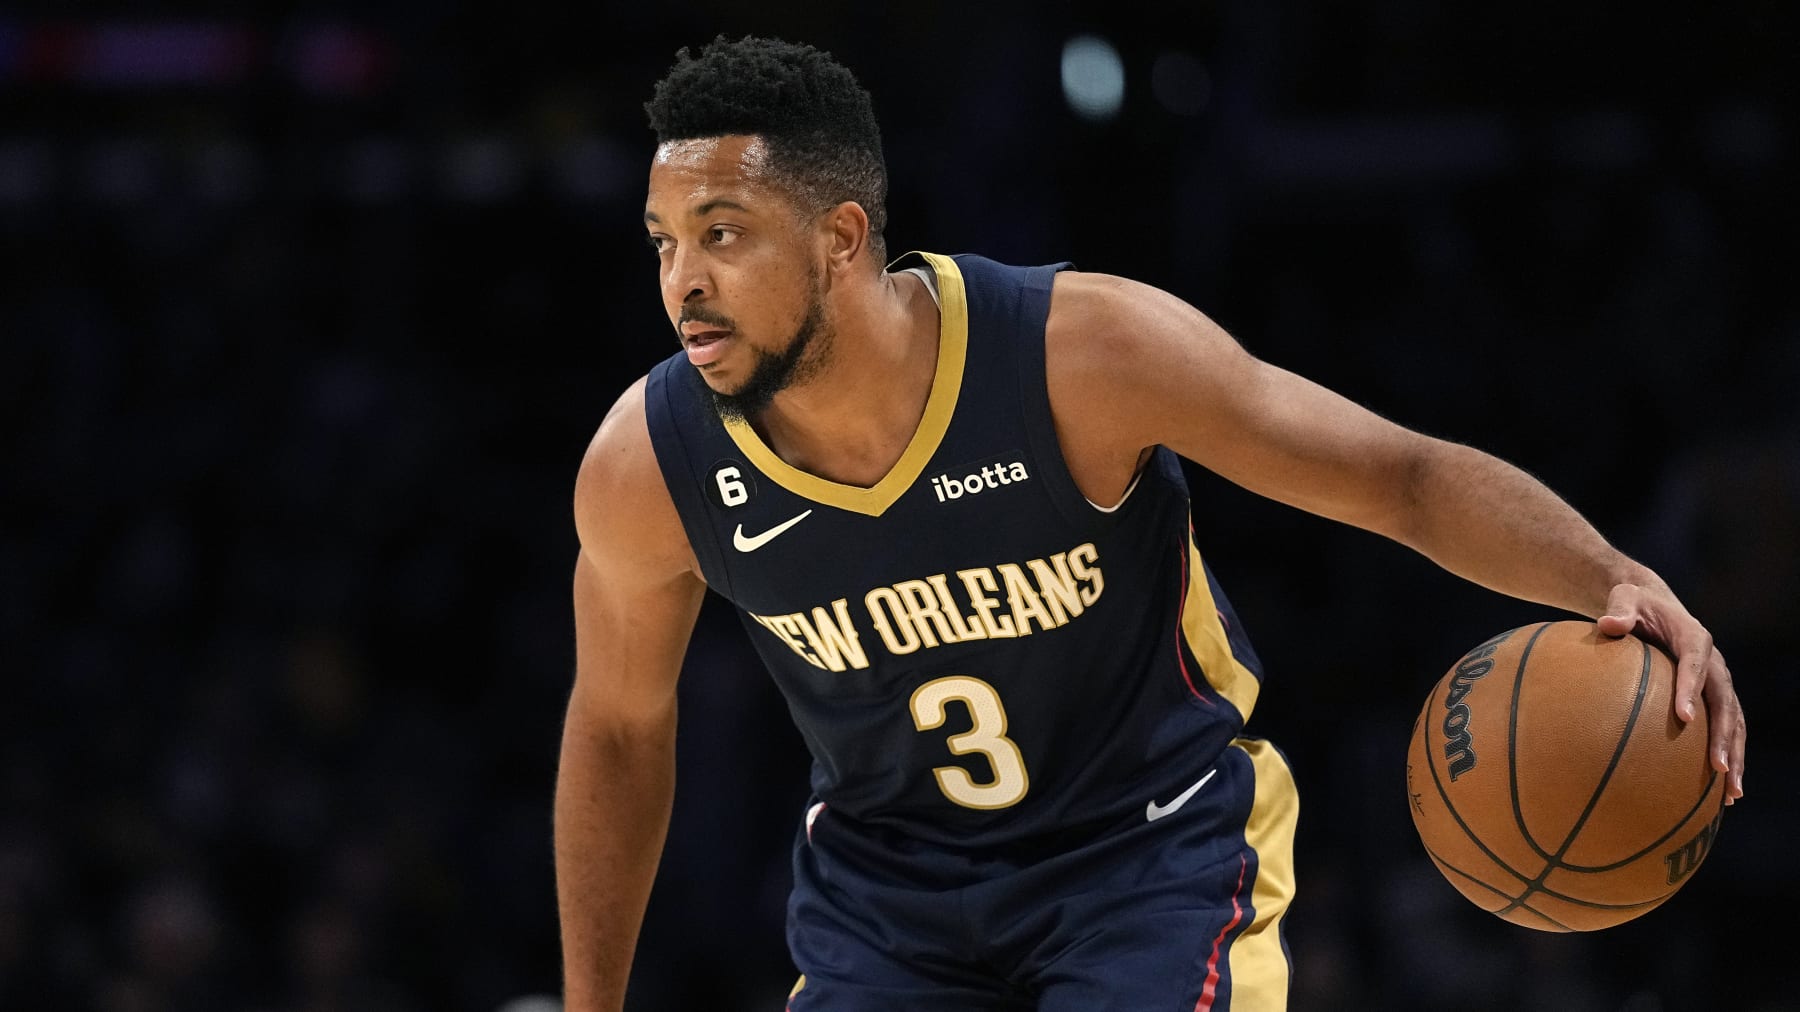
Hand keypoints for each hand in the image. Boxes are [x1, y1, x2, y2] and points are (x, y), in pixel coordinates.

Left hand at [1597, 583, 1745, 805]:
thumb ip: (1618, 610)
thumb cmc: (1632, 602)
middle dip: (1724, 736)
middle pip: (1725, 701)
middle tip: (1718, 769)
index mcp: (1694, 638)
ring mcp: (1717, 681)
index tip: (1684, 718)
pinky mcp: (1712, 696)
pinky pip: (1724, 728)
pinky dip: (1727, 755)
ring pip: (1733, 721)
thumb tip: (1607, 625)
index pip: (1696, 665)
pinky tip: (1722, 792)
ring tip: (1731, 794)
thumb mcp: (1624, 598)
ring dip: (1734, 756)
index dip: (1691, 690)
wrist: (1651, 602)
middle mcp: (1714, 662)